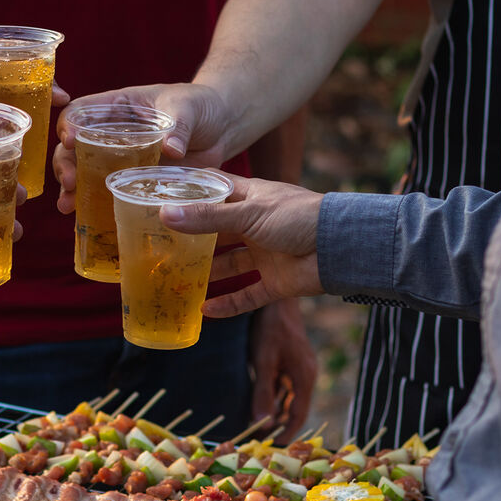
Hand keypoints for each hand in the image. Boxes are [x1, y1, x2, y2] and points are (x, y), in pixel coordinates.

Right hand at [52, 83, 234, 213]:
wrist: (221, 129)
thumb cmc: (200, 107)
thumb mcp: (188, 108)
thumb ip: (179, 125)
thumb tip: (171, 149)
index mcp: (118, 107)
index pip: (82, 111)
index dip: (70, 125)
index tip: (70, 141)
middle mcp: (111, 134)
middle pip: (74, 146)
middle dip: (65, 164)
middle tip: (70, 182)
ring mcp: (119, 160)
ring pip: (84, 172)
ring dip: (71, 189)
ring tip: (67, 205)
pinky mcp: (132, 182)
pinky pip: (107, 193)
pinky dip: (94, 206)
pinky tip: (83, 217)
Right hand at [160, 176, 323, 314]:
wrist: (340, 246)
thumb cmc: (298, 216)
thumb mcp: (249, 213)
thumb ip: (208, 218)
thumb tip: (166, 215)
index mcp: (250, 198)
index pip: (214, 190)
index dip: (189, 191)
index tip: (159, 196)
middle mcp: (255, 226)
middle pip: (217, 232)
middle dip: (192, 241)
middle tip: (161, 248)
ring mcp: (265, 254)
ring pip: (230, 266)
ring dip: (207, 274)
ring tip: (176, 282)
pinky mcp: (276, 281)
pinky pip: (247, 295)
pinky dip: (228, 304)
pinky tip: (205, 310)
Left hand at [248, 299, 316, 442]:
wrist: (276, 297)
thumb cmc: (270, 328)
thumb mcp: (264, 362)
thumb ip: (263, 392)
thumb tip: (261, 423)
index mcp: (304, 379)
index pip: (298, 416)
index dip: (287, 434)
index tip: (273, 448)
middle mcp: (305, 375)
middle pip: (294, 408)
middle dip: (278, 425)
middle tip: (260, 439)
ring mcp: (299, 367)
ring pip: (288, 397)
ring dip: (274, 411)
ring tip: (257, 426)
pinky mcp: (291, 360)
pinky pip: (284, 385)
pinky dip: (273, 396)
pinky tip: (260, 402)